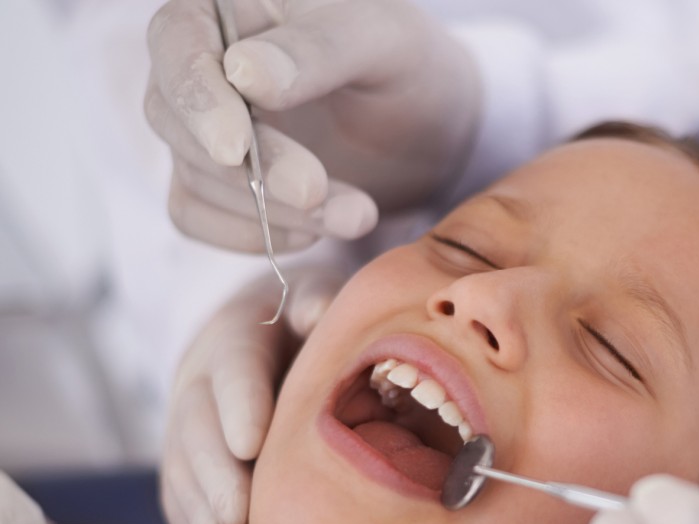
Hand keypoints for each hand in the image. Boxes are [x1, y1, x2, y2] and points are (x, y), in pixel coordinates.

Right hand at [145, 0, 479, 251]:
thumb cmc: (409, 67)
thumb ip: (319, 49)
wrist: (431, 133)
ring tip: (357, 214)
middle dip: (248, 169)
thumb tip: (242, 74)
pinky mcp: (216, 184)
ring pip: (193, 176)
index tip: (235, 146)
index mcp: (231, 7)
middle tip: (317, 191)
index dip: (197, 96)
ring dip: (269, 210)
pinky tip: (318, 230)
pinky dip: (255, 235)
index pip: (177, 38)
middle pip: (175, 118)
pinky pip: (199, 218)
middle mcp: (205, 64)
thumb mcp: (384, 42)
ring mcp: (204, 128)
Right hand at [161, 266, 346, 523]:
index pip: (234, 367)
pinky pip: (176, 488)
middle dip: (215, 472)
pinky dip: (189, 521)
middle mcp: (198, 376)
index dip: (239, 405)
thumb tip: (316, 313)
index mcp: (235, 334)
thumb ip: (317, 300)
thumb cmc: (302, 315)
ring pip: (180, 462)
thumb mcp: (314, 292)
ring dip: (198, 506)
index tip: (251, 444)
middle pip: (197, 425)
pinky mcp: (183, 453)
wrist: (261, 325)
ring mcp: (184, 417)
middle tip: (237, 513)